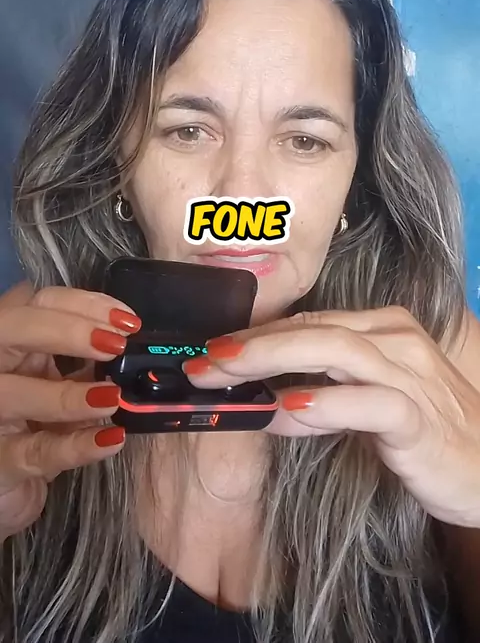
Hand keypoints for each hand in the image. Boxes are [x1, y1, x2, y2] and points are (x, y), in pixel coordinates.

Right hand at [0, 282, 140, 539]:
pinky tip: (111, 439)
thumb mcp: (59, 386)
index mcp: (13, 343)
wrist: (6, 487)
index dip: (81, 304)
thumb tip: (135, 346)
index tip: (126, 322)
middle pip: (12, 328)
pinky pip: (34, 452)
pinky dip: (75, 446)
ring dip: (67, 394)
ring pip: (13, 393)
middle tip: (115, 344)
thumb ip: (86, 364)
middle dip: (65, 330)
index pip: (40, 303)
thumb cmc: (35, 425)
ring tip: (112, 397)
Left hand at [183, 306, 479, 527]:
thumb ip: (325, 383)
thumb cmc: (424, 430)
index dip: (255, 334)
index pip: (308, 321)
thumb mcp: (369, 396)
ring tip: (225, 377)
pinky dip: (321, 405)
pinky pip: (364, 403)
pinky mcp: (419, 418)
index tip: (209, 350)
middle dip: (251, 343)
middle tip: (203, 361)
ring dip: (272, 361)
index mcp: (383, 328)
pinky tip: (284, 411)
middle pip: (313, 328)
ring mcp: (411, 375)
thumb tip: (261, 385)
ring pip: (334, 351)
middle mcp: (397, 340)